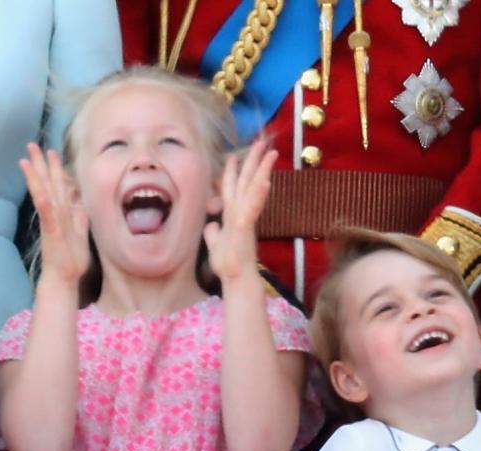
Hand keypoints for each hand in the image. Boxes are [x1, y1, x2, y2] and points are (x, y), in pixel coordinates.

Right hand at [19, 143, 89, 284]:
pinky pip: (47, 216)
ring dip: (37, 177)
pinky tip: (41, 193)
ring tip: (28, 159)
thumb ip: (80, 215)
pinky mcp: (51, 233)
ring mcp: (51, 222)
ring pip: (44, 194)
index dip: (55, 168)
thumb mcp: (81, 232)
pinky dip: (44, 204)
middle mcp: (54, 213)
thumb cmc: (71, 258)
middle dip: (40, 164)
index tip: (51, 151)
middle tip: (32, 144)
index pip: (58, 185)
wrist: (65, 277)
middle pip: (47, 184)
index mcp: (62, 212)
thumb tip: (81, 200)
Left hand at [204, 140, 277, 281]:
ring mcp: (245, 219)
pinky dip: (258, 194)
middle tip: (261, 142)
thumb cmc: (227, 263)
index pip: (233, 187)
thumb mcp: (215, 243)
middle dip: (253, 161)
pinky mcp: (246, 228)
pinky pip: (252, 208)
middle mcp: (241, 212)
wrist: (234, 278)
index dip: (233, 171)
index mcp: (233, 213)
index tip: (234, 155)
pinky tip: (265, 181)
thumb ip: (213, 232)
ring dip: (262, 171)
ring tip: (270, 154)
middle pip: (247, 182)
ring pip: (253, 190)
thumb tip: (210, 226)